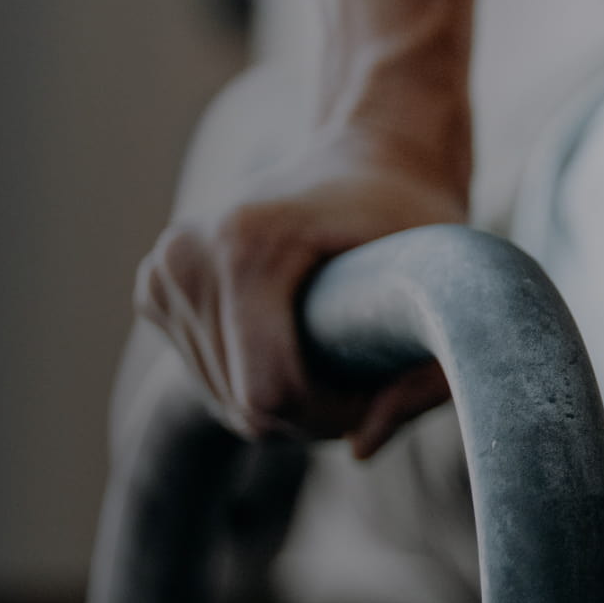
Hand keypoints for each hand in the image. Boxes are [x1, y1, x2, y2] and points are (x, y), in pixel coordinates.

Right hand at [134, 124, 464, 455]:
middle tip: (367, 374)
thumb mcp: (449, 286)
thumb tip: (360, 449)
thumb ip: (425, 376)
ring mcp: (164, 268)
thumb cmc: (417, 216)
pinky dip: (255, 377)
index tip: (380, 388)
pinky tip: (295, 336)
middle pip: (243, 404)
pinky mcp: (154, 285)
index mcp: (247, 244)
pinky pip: (207, 377)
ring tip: (338, 351)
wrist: (372, 153)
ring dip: (285, 400)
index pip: (267, 392)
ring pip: (222, 399)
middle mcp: (189, 254)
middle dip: (311, 412)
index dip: (331, 415)